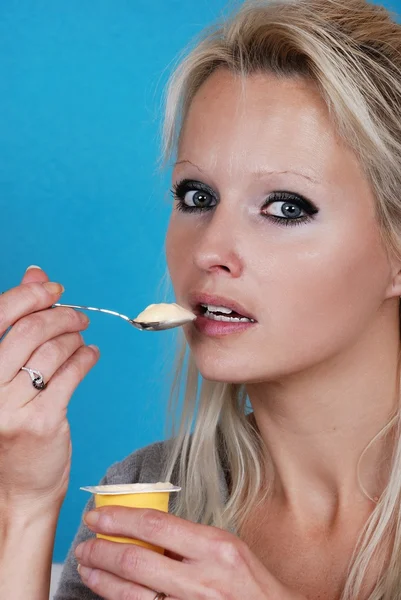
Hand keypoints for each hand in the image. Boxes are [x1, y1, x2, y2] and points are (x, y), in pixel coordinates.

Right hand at [0, 266, 99, 513]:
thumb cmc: (11, 426)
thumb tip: (35, 273)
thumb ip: (17, 324)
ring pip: (53, 350)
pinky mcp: (42, 421)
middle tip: (78, 316)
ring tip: (81, 339)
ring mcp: (11, 406)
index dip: (30, 294)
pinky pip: (72, 373)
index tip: (54, 289)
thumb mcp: (4, 375)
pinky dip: (86, 357)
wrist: (16, 490)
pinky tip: (90, 355)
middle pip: (29, 330)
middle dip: (61, 315)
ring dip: (75, 337)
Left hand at [75, 506, 305, 599]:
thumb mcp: (227, 547)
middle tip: (85, 542)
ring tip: (87, 566)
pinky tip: (108, 592)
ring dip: (103, 578)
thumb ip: (189, 539)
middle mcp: (202, 578)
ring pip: (131, 593)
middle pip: (136, 559)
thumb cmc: (249, 582)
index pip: (156, 524)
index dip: (120, 518)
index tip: (98, 514)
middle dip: (102, 549)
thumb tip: (145, 528)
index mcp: (214, 547)